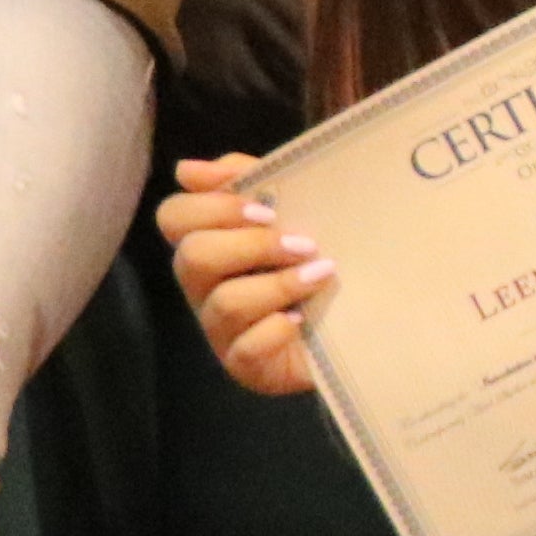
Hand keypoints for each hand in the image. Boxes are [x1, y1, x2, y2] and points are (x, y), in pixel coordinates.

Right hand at [156, 157, 323, 397]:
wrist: (361, 319)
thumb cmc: (314, 257)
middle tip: (302, 243)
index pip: (174, 217)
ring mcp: (220, 329)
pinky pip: (246, 347)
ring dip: (279, 284)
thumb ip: (247, 179)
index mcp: (209, 243)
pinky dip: (278, 329)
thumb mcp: (290, 208)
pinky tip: (303, 320)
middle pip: (192, 258)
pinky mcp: (244, 365)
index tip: (266, 209)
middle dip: (252, 245)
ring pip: (225, 302)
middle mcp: (204, 287)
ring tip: (321, 274)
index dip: (213, 207)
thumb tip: (186, 170)